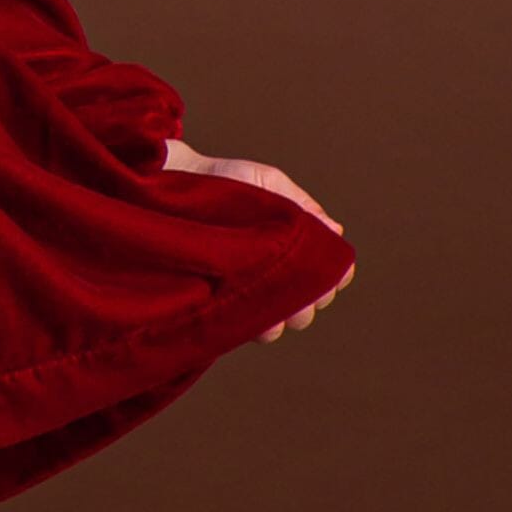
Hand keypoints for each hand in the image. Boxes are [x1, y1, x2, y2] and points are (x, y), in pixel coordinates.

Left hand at [160, 135, 354, 340]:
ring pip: (280, 322)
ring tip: (276, 308)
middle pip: (309, 305)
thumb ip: (301, 207)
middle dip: (309, 303)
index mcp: (292, 248)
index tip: (328, 276)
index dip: (332, 279)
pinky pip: (245, 329)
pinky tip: (253, 316)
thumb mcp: (268, 184)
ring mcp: (246, 293)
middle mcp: (272, 275)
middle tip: (300, 295)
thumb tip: (336, 230)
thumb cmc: (224, 182)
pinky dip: (257, 326)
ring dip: (284, 317)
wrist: (175, 184)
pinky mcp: (220, 306)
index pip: (327, 276)